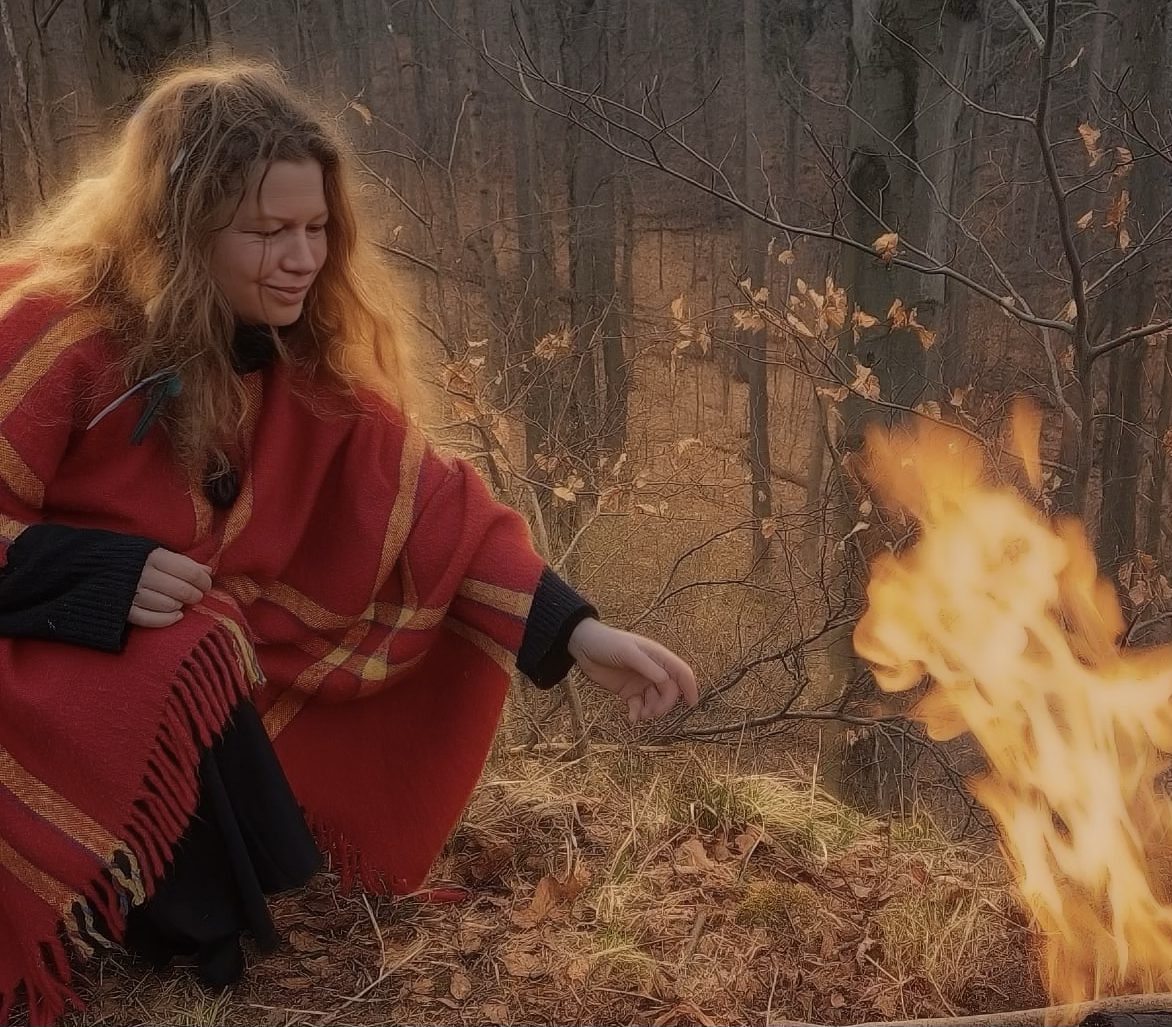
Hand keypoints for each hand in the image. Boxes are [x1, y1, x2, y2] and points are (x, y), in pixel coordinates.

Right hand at [129, 548, 212, 627]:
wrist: (88, 565)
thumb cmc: (131, 558)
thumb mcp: (154, 552)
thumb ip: (181, 561)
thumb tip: (208, 570)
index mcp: (152, 556)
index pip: (189, 572)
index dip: (203, 581)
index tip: (206, 584)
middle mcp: (142, 574)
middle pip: (180, 590)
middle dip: (194, 595)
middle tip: (197, 595)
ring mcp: (130, 593)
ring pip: (167, 605)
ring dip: (179, 605)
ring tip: (181, 602)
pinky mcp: (121, 609)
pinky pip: (149, 619)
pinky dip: (167, 620)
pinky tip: (177, 615)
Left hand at [568, 618, 697, 722]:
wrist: (583, 646)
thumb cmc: (607, 642)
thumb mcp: (627, 652)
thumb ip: (647, 666)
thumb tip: (666, 680)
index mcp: (658, 657)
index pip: (681, 672)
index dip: (689, 687)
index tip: (692, 704)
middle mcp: (653, 670)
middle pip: (670, 691)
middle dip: (664, 704)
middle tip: (651, 713)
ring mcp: (641, 682)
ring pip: (656, 701)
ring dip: (652, 711)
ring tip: (639, 715)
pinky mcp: (628, 692)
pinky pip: (639, 706)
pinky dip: (638, 713)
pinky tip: (631, 717)